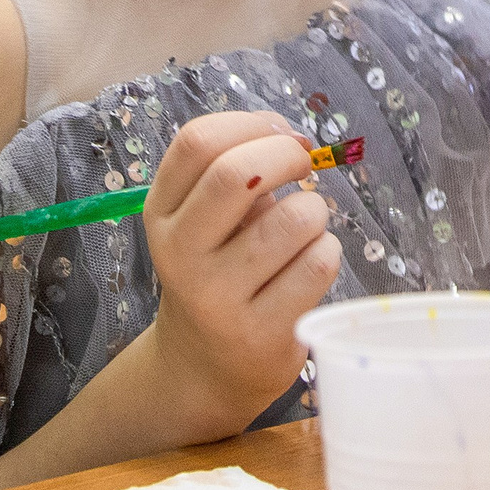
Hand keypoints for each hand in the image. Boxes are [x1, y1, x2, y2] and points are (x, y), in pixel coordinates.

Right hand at [141, 111, 341, 431]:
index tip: (279, 132)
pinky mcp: (262, 333)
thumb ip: (238, 176)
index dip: (250, 123)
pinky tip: (308, 265)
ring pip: (294, 219)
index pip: (197, 143)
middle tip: (304, 163)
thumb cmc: (218, 272)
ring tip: (303, 228)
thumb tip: (295, 140)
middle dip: (288, 154)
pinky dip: (327, 251)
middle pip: (239, 173)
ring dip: (314, 209)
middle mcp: (181, 255)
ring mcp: (219, 298)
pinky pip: (319, 263)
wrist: (205, 365)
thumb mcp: (203, 222)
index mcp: (161, 215)